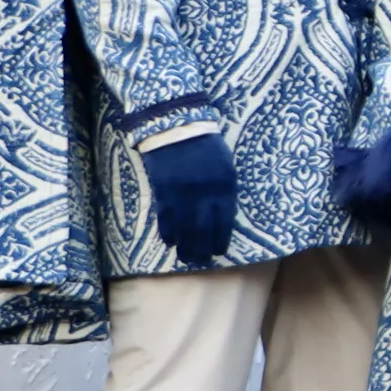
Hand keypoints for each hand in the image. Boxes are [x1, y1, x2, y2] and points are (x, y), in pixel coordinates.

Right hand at [140, 134, 238, 267]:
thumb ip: (225, 189)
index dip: (221, 239)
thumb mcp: (225, 166)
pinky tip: (170, 242)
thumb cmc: (206, 146)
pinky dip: (168, 232)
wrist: (177, 130)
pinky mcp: (164, 193)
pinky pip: (166, 219)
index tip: (219, 251)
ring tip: (186, 258)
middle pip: (204, 230)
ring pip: (185, 229)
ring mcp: (184, 196)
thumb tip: (222, 212)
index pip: (224, 221)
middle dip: (203, 248)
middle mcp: (205, 196)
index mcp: (224, 188)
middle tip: (200, 260)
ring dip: (185, 246)